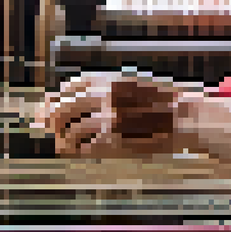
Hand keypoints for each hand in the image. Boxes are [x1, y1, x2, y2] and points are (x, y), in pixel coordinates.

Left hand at [34, 72, 189, 158]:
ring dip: (63, 137)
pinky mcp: (113, 142)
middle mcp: (103, 98)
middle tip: (48, 124)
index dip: (59, 97)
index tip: (53, 103)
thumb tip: (76, 91)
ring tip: (62, 141)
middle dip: (52, 117)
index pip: (70, 87)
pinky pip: (84, 148)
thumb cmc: (162, 100)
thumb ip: (107, 87)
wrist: (182, 117)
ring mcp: (106, 121)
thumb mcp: (133, 82)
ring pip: (69, 131)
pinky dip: (77, 150)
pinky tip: (78, 150)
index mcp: (108, 81)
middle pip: (62, 108)